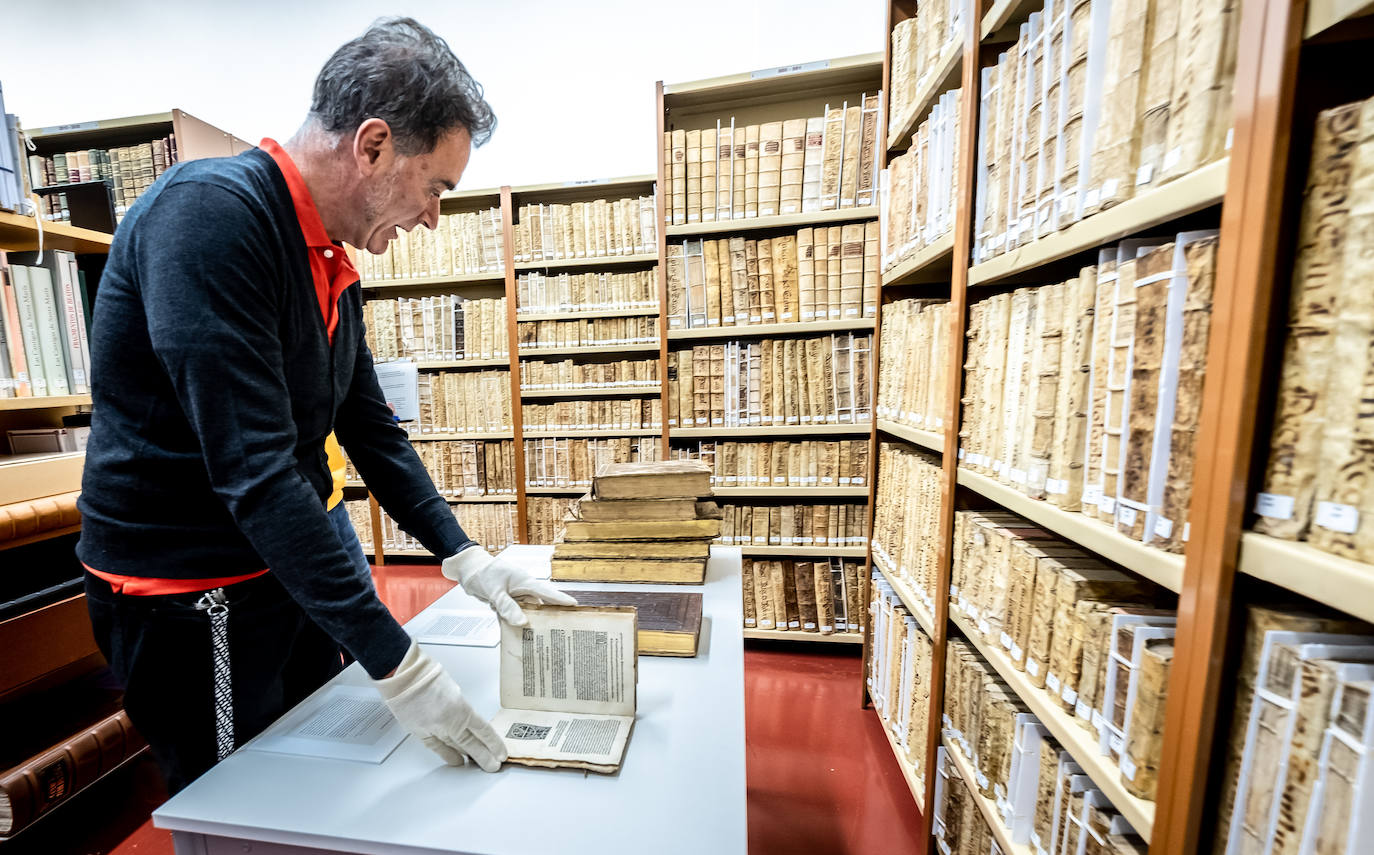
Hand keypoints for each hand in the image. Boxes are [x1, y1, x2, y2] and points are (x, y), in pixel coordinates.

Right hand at [374, 642, 505, 770]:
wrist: (403, 675)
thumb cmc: (426, 675)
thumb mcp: (453, 689)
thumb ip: (459, 706)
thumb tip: (463, 718)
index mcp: (461, 709)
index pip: (483, 731)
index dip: (494, 744)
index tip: (500, 752)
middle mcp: (449, 722)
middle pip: (471, 745)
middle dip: (484, 757)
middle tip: (493, 766)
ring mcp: (434, 729)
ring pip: (455, 747)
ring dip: (467, 756)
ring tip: (477, 764)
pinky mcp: (420, 733)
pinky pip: (436, 747)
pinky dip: (447, 754)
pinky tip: (455, 760)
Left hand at [442, 547, 576, 625]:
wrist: (469, 571)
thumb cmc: (483, 573)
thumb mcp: (495, 592)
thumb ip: (507, 607)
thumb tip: (521, 622)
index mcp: (524, 581)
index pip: (546, 592)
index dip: (561, 600)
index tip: (575, 606)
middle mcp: (523, 589)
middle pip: (541, 605)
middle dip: (550, 617)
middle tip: (561, 630)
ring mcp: (517, 596)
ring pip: (528, 612)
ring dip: (531, 623)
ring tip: (540, 638)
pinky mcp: (509, 602)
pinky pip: (517, 614)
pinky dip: (517, 622)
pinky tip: (518, 634)